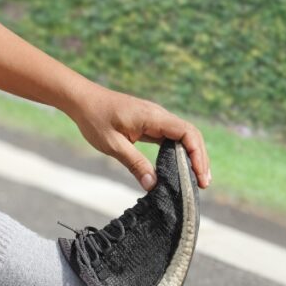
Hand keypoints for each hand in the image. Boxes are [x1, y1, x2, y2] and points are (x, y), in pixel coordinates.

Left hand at [65, 84, 210, 190]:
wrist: (82, 100)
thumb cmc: (95, 119)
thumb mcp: (113, 145)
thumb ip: (135, 164)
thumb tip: (153, 186)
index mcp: (153, 117)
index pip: (187, 133)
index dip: (198, 155)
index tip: (200, 176)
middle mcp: (159, 116)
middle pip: (190, 135)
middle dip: (199, 159)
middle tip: (203, 184)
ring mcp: (155, 119)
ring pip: (182, 137)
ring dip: (191, 157)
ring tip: (196, 180)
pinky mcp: (149, 124)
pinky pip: (170, 138)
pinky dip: (178, 153)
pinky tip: (178, 169)